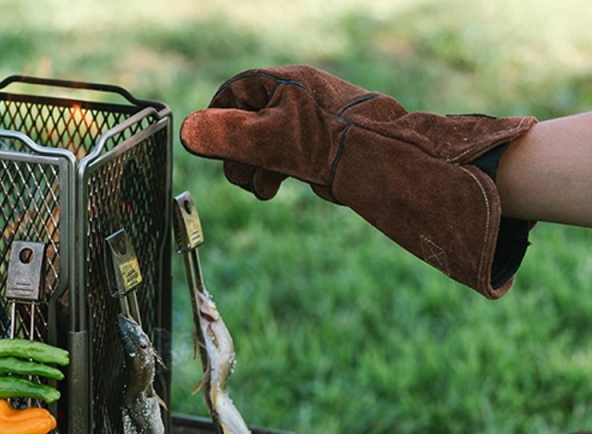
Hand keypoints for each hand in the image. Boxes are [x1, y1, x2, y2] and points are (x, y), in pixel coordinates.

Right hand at [180, 65, 535, 297]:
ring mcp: (318, 118)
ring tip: (267, 191)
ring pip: (273, 142)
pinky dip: (292, 170)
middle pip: (250, 122)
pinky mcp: (334, 141)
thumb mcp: (276, 143)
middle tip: (248, 182)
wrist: (404, 165)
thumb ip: (229, 137)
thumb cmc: (341, 149)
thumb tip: (187, 131)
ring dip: (262, 168)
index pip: (232, 95)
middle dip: (242, 155)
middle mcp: (301, 96)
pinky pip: (299, 153)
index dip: (218, 126)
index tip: (219, 156)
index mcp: (284, 84)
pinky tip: (304, 185)